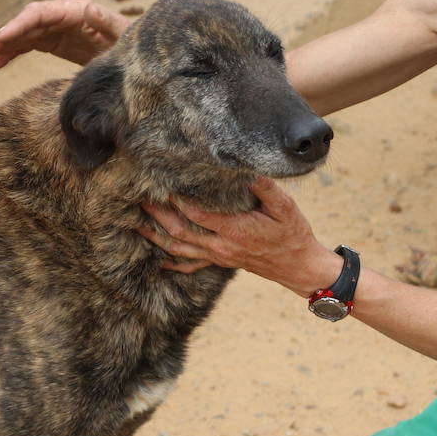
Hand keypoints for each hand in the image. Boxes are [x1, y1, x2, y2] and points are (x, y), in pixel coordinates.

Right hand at [0, 0, 130, 68]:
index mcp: (75, 10)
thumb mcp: (123, 35)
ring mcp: (54, 27)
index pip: (41, 14)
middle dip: (3, 36)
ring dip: (0, 46)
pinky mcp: (52, 40)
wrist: (135, 54)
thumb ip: (107, 22)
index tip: (1, 37)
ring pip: (21, 35)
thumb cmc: (131, 43)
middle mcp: (61, 14)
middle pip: (26, 23)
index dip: (19, 24)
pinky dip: (9, 54)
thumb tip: (90, 8)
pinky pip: (25, 45)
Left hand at [139, 179, 337, 294]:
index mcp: (235, 230)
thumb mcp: (285, 207)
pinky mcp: (221, 262)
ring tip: (138, 224)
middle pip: (180, 231)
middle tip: (140, 199)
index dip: (177, 199)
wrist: (299, 266)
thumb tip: (247, 169)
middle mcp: (222, 246)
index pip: (197, 213)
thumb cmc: (293, 234)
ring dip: (157, 237)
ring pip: (180, 250)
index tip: (162, 182)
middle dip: (158, 216)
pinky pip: (192, 266)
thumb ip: (265, 188)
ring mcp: (219, 256)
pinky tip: (160, 260)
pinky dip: (173, 263)